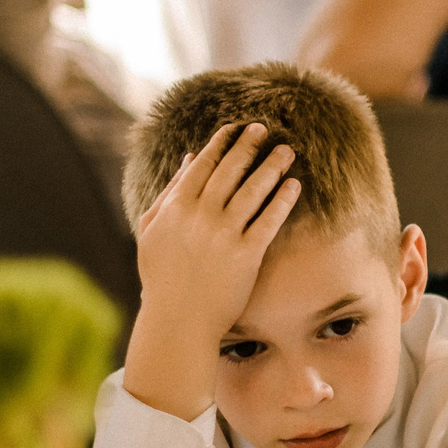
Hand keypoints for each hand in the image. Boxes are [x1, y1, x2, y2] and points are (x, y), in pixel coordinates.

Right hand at [122, 123, 297, 420]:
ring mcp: (223, 235)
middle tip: (265, 128)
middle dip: (248, 147)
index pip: (201, 167)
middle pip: (229, 172)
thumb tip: (189, 157)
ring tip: (287, 150)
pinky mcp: (246, 255)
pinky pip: (268, 221)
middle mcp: (199, 217)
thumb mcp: (153, 230)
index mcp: (175, 209)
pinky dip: (282, 200)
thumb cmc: (163, 276)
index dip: (220, 145)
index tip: (235, 128)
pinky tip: (294, 185)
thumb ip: (170, 193)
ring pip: (252, 191)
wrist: (178, 319)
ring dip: (271, 167)